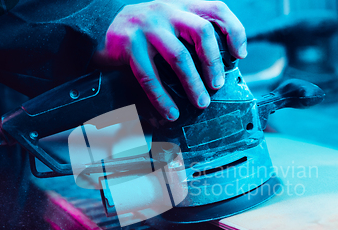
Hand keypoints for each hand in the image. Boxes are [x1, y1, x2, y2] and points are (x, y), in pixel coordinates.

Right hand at [93, 0, 246, 120]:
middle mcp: (166, 12)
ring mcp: (147, 27)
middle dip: (213, 62)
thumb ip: (188, 35)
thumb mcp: (167, 24)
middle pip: (201, 31)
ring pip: (179, 56)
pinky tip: (171, 112)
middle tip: (217, 85)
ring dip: (193, 83)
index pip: (215, 9)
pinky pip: (150, 76)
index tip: (240, 55)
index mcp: (180, 6)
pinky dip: (162, 98)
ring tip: (201, 102)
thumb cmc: (141, 31)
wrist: (98, 25)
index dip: (234, 30)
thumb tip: (214, 68)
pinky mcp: (129, 45)